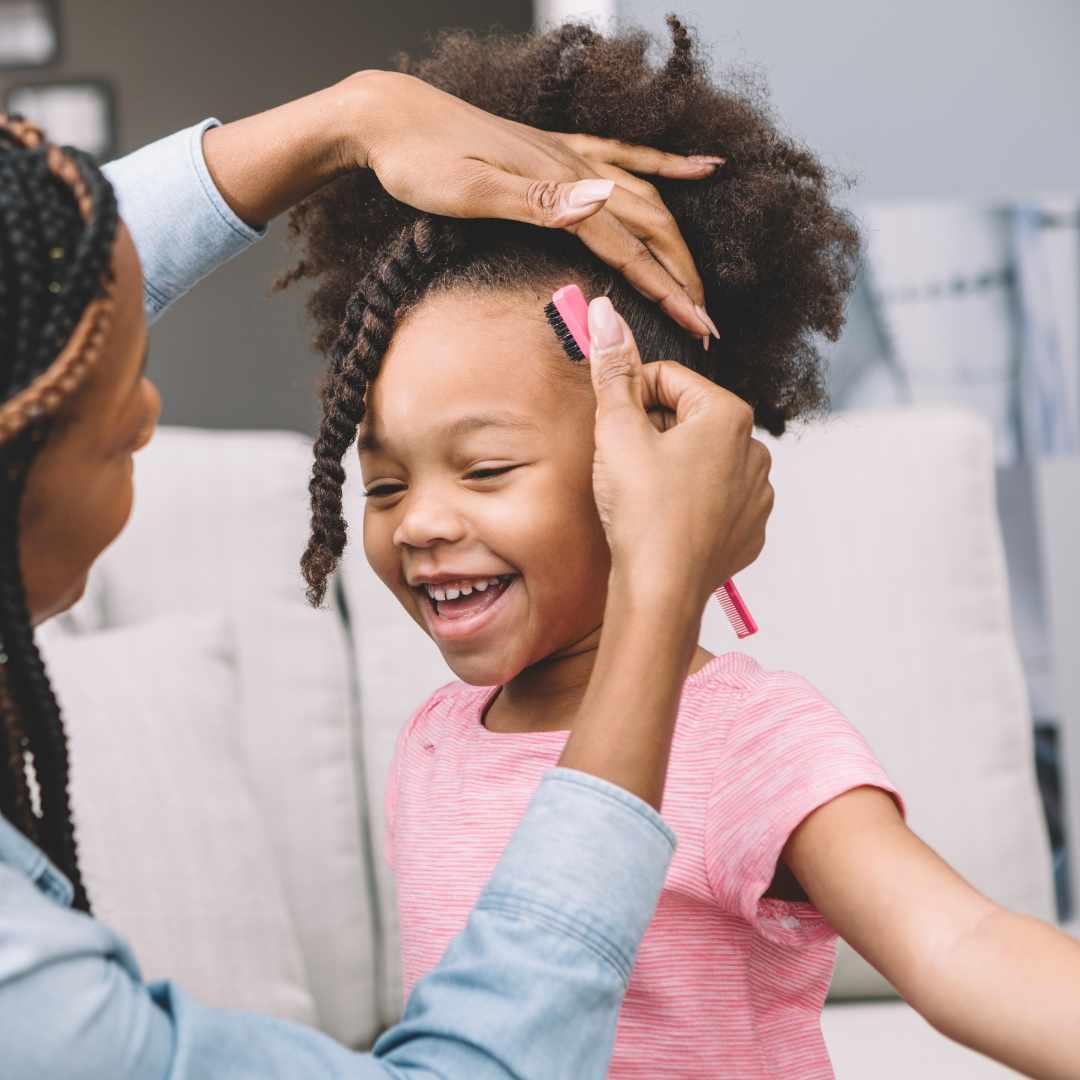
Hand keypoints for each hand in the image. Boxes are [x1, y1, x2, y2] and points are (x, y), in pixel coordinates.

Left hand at [346, 70, 721, 338]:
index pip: (629, 249)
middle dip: (683, 277)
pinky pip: (626, 156)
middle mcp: (575, 169)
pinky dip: (666, 165)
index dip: (668, 292)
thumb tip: (601, 204)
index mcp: (559, 187)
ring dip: (678, 242)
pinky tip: (696, 168)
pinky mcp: (557, 150)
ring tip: (701, 281)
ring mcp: (570, 156)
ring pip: (645, 199)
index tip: (698, 328)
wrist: (390, 116)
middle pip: (650, 227)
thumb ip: (538, 202)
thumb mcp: (471, 190)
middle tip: (706, 324)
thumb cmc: (420, 162)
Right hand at [585, 296, 772, 605]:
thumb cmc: (641, 510)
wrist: (661, 590)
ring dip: (672, 466)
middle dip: (653, 432)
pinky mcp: (750, 529)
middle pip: (688, 418)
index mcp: (729, 414)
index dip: (630, 397)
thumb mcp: (617, 430)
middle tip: (624, 465)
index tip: (613, 425)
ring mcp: (757, 493)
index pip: (667, 380)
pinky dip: (691, 502)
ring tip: (644, 497)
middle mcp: (755, 449)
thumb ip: (613, 369)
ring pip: (703, 460)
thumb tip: (603, 312)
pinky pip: (716, 499)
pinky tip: (666, 520)